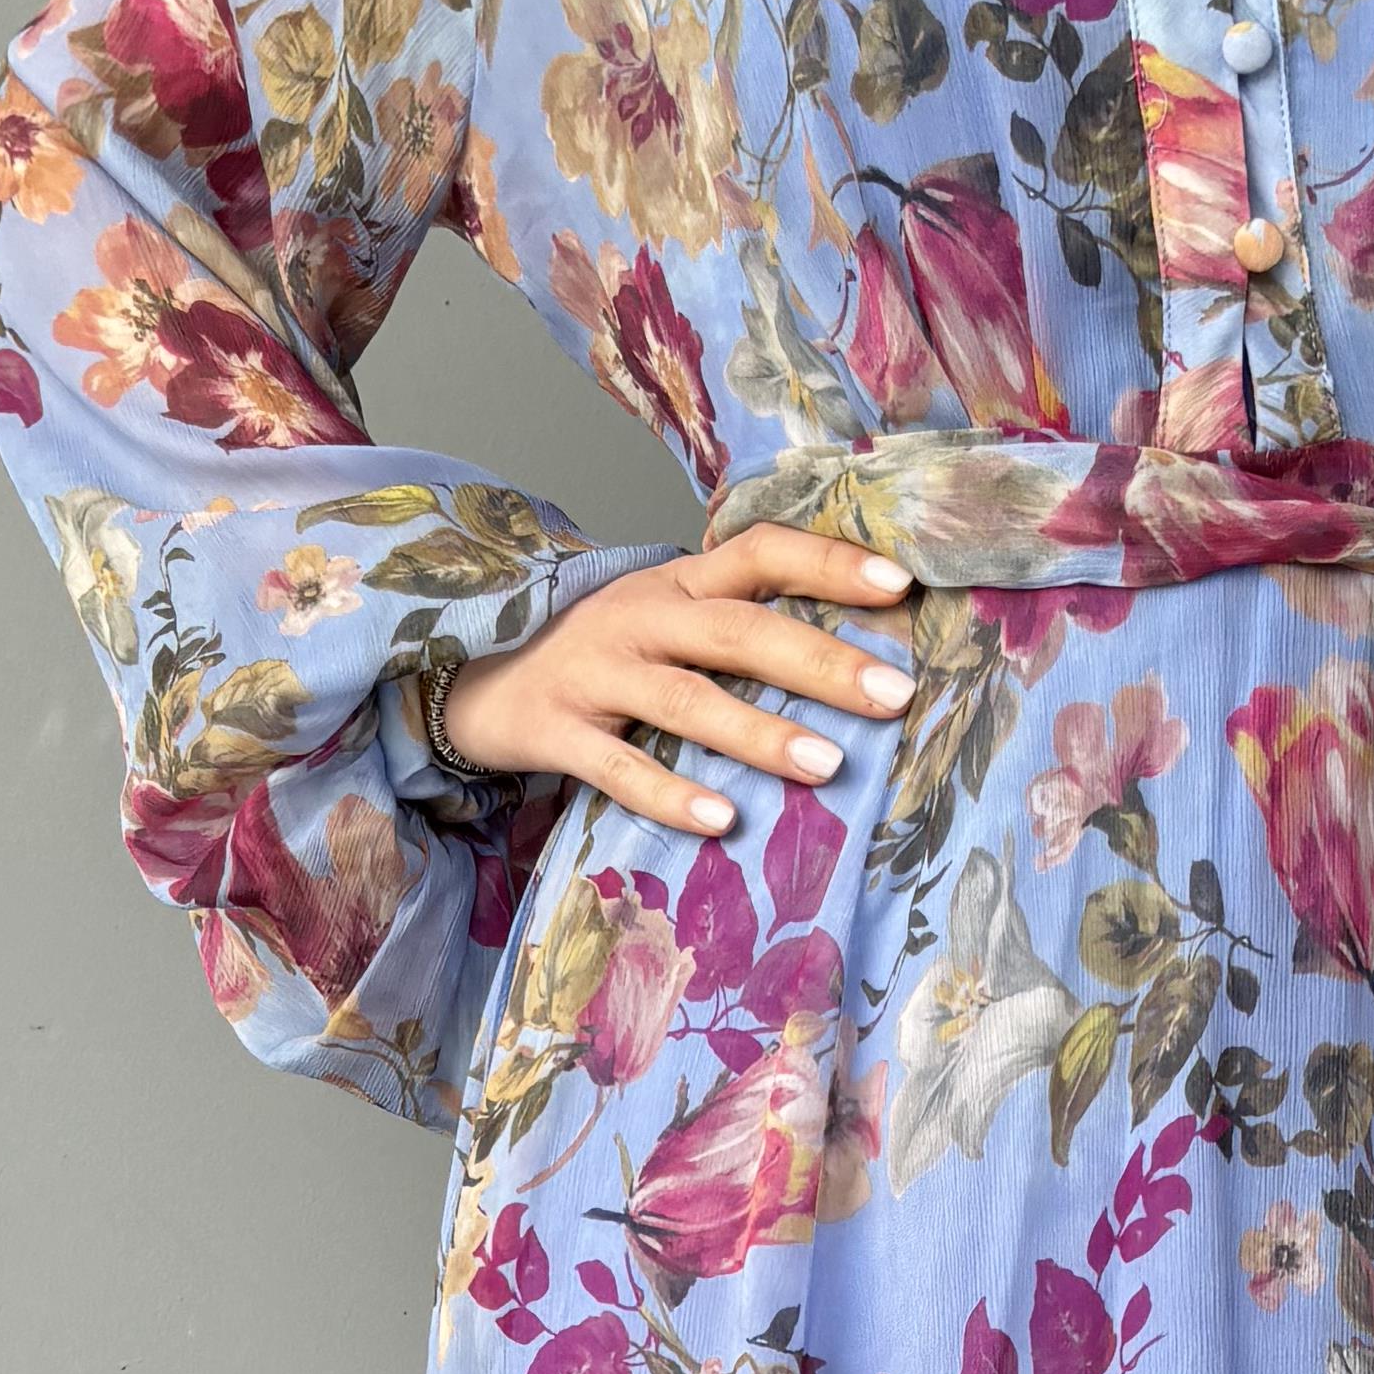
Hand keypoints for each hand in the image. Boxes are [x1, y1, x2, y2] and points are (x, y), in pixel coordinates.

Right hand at [438, 523, 918, 834]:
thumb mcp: (665, 619)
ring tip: (826, 766)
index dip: (829, 562)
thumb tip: (854, 657)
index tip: (899, 586)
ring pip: (686, 700)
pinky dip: (671, 795)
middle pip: (738, 630)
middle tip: (893, 695)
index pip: (761, 553)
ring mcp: (597, 674)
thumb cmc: (601, 657)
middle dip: (820, 663)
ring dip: (758, 733)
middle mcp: (640, 617)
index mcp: (676, 584)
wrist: (474, 682)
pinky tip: (723, 820)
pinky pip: (620, 768)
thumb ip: (738, 622)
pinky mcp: (559, 734)